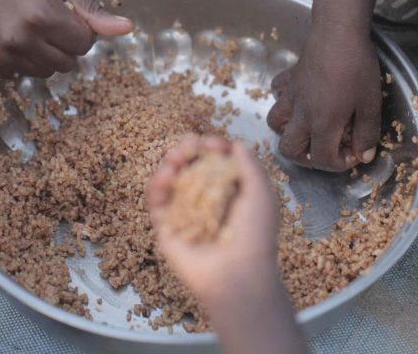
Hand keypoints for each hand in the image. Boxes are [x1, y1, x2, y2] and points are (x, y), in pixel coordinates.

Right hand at [0, 0, 132, 77]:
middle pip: (69, 62)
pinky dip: (26, 60)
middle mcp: (22, 39)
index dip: (81, 29)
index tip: (67, 14)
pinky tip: (14, 36)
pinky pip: (24, 74)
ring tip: (31, 28)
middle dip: (67, 44)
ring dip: (48, 55)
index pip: (84, 44)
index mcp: (43, 15)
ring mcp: (4, 54)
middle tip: (49, 21)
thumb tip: (127, 29)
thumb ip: (92, 10)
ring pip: (48, 73)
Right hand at [147, 136, 278, 302]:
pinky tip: (165, 175)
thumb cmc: (255, 236)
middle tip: (188, 146)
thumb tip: (237, 144)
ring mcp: (185, 213)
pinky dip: (157, 185)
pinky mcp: (167, 227)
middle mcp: (207, 201)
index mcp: (231, 192)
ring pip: (171, 181)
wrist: (238, 275)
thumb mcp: (261, 193)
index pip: (216, 162)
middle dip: (187, 150)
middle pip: (190, 167)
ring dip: (170, 163)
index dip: (212, 148)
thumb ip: (249, 165)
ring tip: (174, 157)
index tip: (212, 142)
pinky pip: (156, 202)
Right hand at [267, 23, 380, 171]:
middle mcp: (301, 114)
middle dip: (308, 157)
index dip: (339, 164)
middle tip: (327, 148)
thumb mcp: (370, 103)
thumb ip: (367, 133)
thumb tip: (365, 155)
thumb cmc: (357, 66)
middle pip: (289, 149)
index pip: (322, 159)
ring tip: (308, 128)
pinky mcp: (288, 79)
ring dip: (289, 131)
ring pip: (275, 124)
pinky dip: (284, 100)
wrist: (338, 31)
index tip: (355, 154)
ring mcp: (291, 96)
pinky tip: (299, 98)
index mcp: (322, 123)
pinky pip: (277, 94)